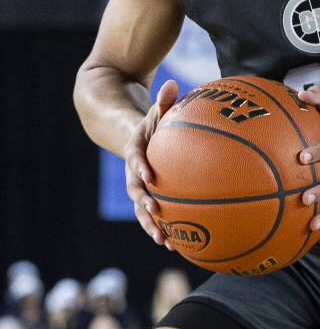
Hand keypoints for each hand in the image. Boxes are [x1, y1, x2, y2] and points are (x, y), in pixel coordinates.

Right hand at [123, 79, 177, 246]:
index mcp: (135, 152)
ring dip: (152, 226)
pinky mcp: (149, 197)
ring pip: (143, 210)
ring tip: (164, 241)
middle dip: (144, 204)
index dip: (141, 168)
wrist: (132, 138)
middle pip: (136, 192)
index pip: (135, 160)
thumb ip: (164, 100)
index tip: (149, 177)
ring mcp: (140, 188)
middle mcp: (134, 173)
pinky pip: (156, 215)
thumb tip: (172, 82)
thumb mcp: (156, 110)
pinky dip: (164, 228)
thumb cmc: (152, 123)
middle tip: (155, 213)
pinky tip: (178, 246)